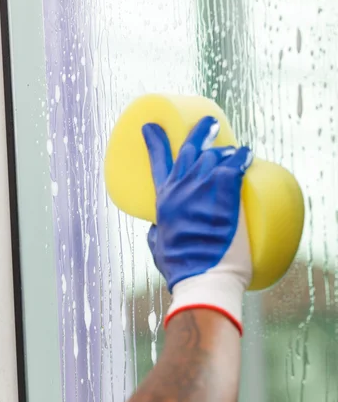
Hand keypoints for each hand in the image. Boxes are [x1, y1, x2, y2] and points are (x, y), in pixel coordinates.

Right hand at [142, 116, 252, 333]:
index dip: (155, 140)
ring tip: (235, 149)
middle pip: (191, 149)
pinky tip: (248, 154)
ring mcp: (203, 188)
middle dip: (200, 133)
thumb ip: (154, 235)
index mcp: (164, 200)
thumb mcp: (156, 248)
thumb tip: (154, 230)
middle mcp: (181, 188)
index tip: (152, 126)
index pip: (157, 161)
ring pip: (215, 155)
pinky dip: (242, 157)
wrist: (203, 277)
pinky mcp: (226, 192)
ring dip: (225, 150)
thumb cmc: (180, 269)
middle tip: (209, 123)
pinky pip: (236, 164)